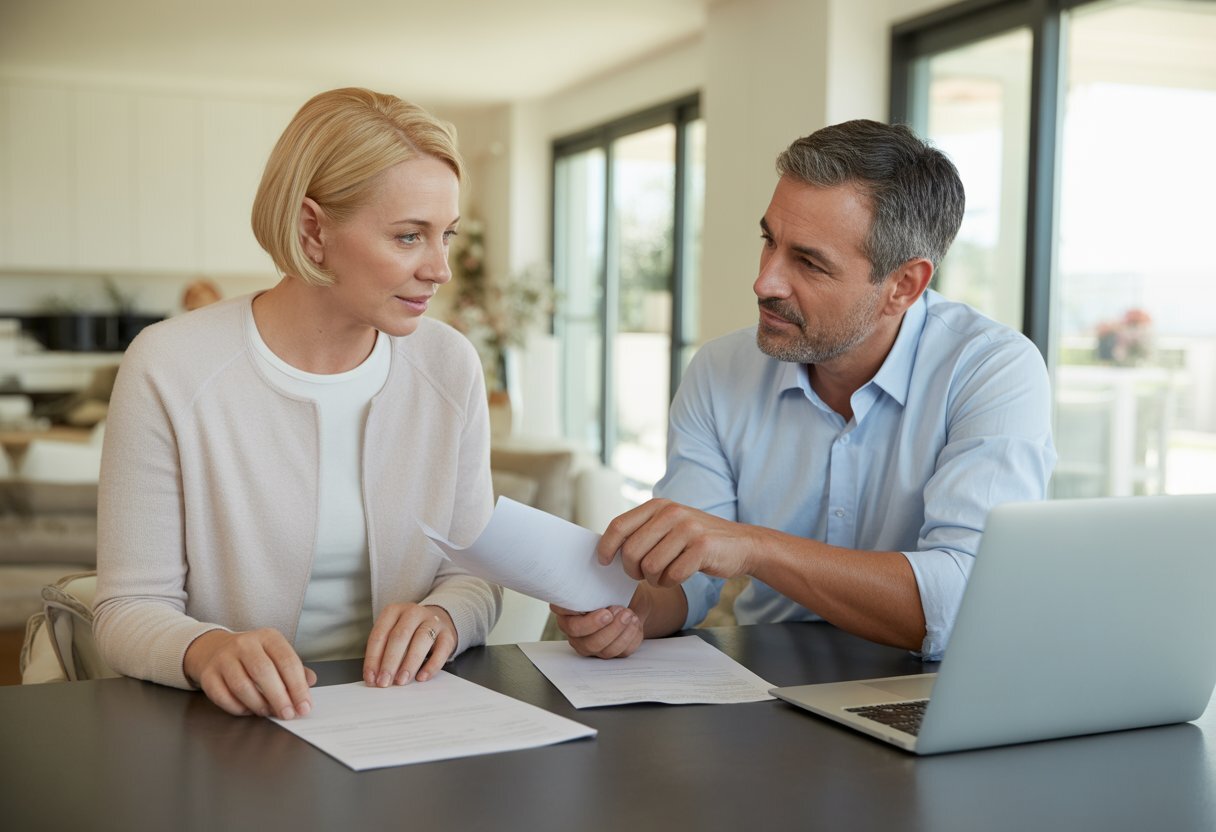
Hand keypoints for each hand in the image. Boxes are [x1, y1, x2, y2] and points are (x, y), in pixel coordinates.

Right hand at [183, 628, 315, 719]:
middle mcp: (245, 644)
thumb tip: (311, 682)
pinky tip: (249, 710)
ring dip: (259, 704)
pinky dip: (238, 708)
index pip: (287, 661)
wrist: (214, 649)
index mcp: (267, 637)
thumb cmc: (253, 655)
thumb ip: (294, 668)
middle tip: (288, 714)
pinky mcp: (208, 674)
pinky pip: (223, 697)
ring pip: (242, 686)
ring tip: (269, 712)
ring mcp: (224, 658)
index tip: (304, 706)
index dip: (298, 687)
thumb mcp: (275, 654)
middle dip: (279, 698)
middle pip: (264, 673)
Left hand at [363, 603, 455, 686]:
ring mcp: (432, 622)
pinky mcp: (447, 635)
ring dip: (409, 663)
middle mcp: (413, 612)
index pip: (380, 634)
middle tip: (384, 681)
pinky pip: (441, 650)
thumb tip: (375, 677)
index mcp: (393, 611)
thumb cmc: (408, 632)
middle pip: (400, 636)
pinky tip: (422, 677)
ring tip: (401, 680)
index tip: (371, 678)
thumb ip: (383, 653)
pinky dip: (431, 665)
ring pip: (421, 639)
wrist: (436, 621)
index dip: (373, 658)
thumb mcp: (391, 634)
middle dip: (390, 661)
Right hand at [551, 586, 651, 658]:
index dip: (587, 622)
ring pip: (602, 649)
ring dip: (619, 631)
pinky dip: (630, 637)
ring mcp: (589, 644)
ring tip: (630, 615)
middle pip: (585, 640)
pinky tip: (634, 623)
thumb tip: (597, 576)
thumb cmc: (612, 588)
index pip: (567, 620)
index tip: (605, 612)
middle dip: (607, 627)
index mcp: (565, 611)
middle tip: (620, 610)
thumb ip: (595, 584)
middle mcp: (574, 630)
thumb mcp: (604, 580)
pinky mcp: (607, 652)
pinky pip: (618, 653)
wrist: (632, 600)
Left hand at [597, 498, 760, 586]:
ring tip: (665, 575)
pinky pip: (672, 575)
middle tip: (644, 575)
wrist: (743, 545)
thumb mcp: (670, 525)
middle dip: (633, 570)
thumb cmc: (698, 540)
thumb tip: (607, 547)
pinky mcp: (702, 547)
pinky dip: (671, 583)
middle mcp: (671, 512)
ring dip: (654, 579)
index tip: (604, 562)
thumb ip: (643, 530)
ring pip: (650, 567)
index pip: (618, 526)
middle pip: (631, 551)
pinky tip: (678, 577)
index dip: (606, 547)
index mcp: (658, 505)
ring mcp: (688, 528)